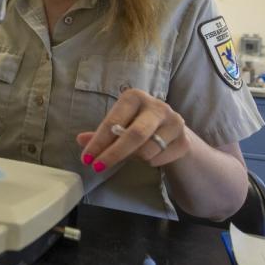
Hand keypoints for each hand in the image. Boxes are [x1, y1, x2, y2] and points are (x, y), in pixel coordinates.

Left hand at [75, 89, 189, 172]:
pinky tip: (150, 154)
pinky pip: (159, 159)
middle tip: (97, 167)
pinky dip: (150, 162)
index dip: (98, 142)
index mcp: (135, 97)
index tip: (86, 158)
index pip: (113, 121)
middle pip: (134, 134)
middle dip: (113, 153)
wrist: (173, 131)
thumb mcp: (119, 124)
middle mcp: (157, 106)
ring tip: (131, 154)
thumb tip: (80, 140)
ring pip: (147, 151)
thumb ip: (101, 133)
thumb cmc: (138, 124)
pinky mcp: (184, 141)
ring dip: (133, 158)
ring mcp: (174, 122)